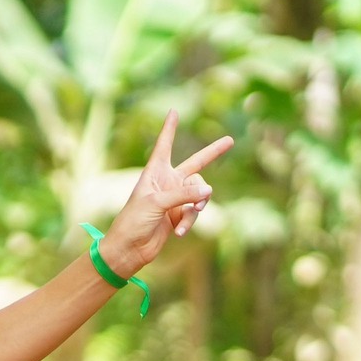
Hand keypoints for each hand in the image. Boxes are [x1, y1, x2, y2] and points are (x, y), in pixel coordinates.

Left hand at [99, 113, 234, 279]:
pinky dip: (189, 222)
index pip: (164, 145)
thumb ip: (183, 195)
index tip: (173, 111)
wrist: (129, 249)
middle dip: (213, 152)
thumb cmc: (133, 221)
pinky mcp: (179, 215)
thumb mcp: (157, 203)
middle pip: (195, 164)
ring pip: (200, 194)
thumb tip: (209, 190)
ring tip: (187, 217)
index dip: (169, 129)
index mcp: (154, 172)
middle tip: (230, 140)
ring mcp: (175, 198)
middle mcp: (167, 182)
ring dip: (196, 206)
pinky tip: (178, 232)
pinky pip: (194, 213)